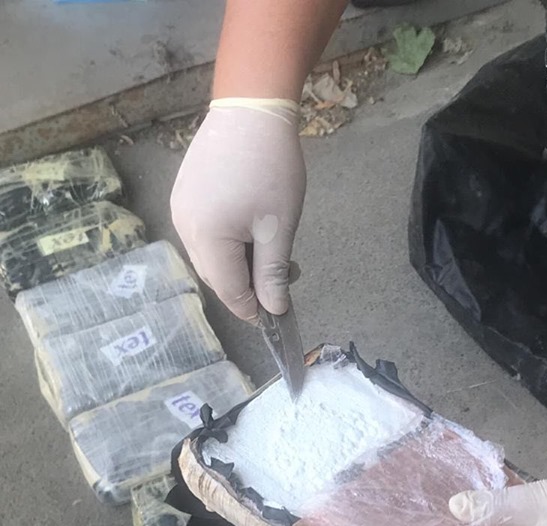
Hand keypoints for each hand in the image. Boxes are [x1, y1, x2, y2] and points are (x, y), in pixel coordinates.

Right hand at [171, 99, 305, 321]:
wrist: (251, 108)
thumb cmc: (271, 168)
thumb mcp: (279, 228)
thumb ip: (273, 274)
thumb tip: (274, 310)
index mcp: (207, 239)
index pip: (229, 291)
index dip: (253, 309)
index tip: (277, 314)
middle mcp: (183, 228)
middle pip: (216, 276)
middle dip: (248, 285)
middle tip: (284, 274)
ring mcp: (179, 210)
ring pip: (209, 257)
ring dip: (237, 263)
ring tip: (270, 246)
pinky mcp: (182, 196)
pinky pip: (202, 235)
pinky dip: (225, 243)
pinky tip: (249, 228)